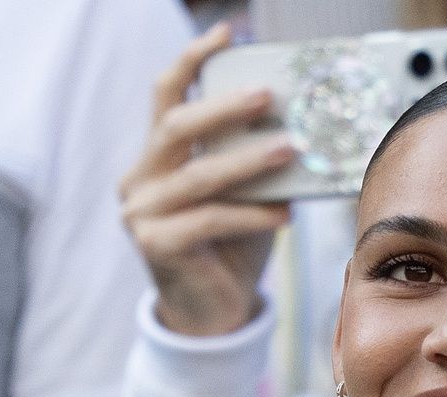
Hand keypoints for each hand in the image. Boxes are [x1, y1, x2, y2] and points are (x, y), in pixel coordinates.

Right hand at [120, 23, 294, 336]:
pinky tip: (285, 215)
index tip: (226, 32)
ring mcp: (142, 214)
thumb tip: (306, 124)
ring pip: (198, 176)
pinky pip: (210, 220)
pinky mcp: (156, 246)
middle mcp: (140, 181)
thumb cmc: (231, 249)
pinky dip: (251, 214)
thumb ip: (253, 163)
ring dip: (248, 162)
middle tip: (268, 96)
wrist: (213, 314)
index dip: (192, 61)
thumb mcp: (244, 195)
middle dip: (224, 108)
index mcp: (156, 160)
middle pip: (177, 128)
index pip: (166, 98)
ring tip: (289, 152)